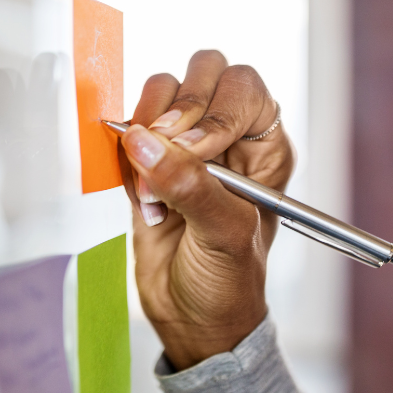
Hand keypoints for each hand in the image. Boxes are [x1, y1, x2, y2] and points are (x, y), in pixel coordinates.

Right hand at [118, 51, 294, 370]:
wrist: (192, 320)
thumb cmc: (229, 283)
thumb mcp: (225, 236)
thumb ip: (191, 186)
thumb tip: (146, 143)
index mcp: (265, 147)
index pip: (245, 90)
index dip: (216, 110)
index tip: (193, 150)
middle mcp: (229, 136)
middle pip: (205, 73)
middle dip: (179, 109)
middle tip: (165, 150)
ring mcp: (186, 145)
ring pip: (162, 92)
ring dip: (148, 135)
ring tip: (156, 192)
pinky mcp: (149, 160)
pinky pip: (130, 129)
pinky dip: (126, 157)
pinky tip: (144, 200)